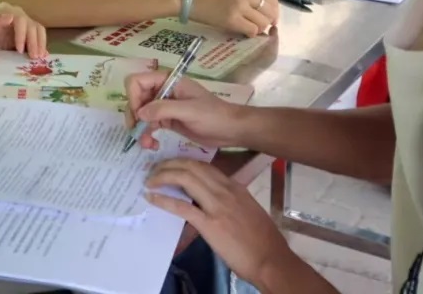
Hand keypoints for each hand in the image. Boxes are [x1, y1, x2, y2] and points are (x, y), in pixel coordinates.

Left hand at [0, 2, 47, 57]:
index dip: (22, 34)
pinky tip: (44, 56)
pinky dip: (42, 46)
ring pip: (38, 30)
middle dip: (33, 42)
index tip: (19, 50)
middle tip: (33, 57)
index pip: (19, 19)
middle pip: (31, 25)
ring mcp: (23, 24)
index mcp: (4, 10)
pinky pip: (39, 37)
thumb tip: (10, 16)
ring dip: (40, 44)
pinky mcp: (28, 34)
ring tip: (38, 58)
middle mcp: (16, 14)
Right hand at [125, 71, 245, 149]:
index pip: (137, 81)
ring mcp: (164, 106)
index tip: (139, 115)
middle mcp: (163, 91)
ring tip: (147, 144)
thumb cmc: (213, 115)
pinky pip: (149, 125)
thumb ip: (163, 109)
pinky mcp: (167, 120)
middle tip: (138, 133)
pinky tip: (153, 145)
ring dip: (139, 129)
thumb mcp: (189, 111)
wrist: (230, 130)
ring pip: (140, 114)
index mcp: (168, 80)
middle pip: (135, 98)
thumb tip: (139, 113)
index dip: (133, 97)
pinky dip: (147, 135)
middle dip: (134, 117)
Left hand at [145, 159, 290, 286]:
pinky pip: (181, 207)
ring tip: (151, 180)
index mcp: (235, 187)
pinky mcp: (209, 224)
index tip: (171, 165)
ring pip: (185, 179)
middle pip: (191, 167)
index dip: (184, 163)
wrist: (271, 259)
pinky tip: (152, 197)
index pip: (204, 166)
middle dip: (169, 165)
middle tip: (155, 170)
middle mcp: (225, 191)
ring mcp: (217, 206)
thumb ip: (230, 199)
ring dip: (163, 176)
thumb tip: (211, 199)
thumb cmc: (263, 239)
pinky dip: (163, 199)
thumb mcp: (248, 208)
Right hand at [192, 0, 277, 36]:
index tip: (271, 18)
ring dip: (259, 28)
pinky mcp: (232, 20)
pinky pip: (252, 30)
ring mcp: (239, 6)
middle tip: (260, 26)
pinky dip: (250, 34)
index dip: (274, 11)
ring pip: (262, 23)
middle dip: (268, 21)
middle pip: (270, 12)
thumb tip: (268, 11)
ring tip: (250, 28)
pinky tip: (243, 31)